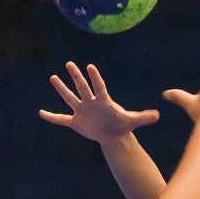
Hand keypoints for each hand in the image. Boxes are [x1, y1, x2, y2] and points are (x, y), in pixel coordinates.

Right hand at [38, 62, 159, 143]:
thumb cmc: (122, 124)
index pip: (99, 87)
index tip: (91, 67)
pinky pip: (61, 119)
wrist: (113, 134)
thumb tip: (158, 116)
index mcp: (103, 101)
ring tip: (53, 77)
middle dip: (76, 77)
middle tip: (70, 64)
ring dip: (62, 89)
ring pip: (70, 98)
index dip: (96, 78)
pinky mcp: (76, 122)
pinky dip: (52, 117)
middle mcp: (91, 102)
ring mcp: (82, 111)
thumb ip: (143, 117)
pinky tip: (41, 113)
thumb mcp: (132, 121)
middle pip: (82, 88)